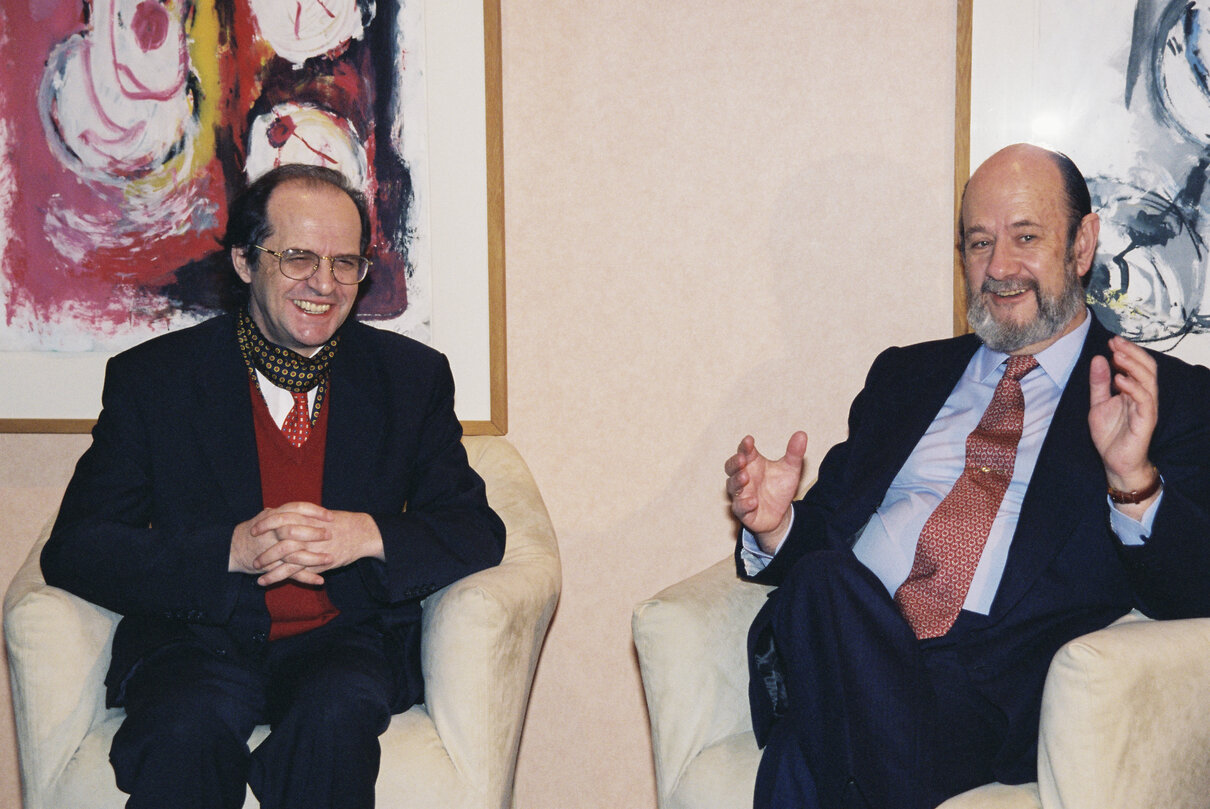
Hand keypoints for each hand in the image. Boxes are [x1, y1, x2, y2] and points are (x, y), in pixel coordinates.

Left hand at [230, 503, 383, 585]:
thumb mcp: (319, 514)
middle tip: (252, 555)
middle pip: (280, 538)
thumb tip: (278, 511)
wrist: (362, 533)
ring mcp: (312, 547)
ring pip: (284, 557)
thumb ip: (300, 515)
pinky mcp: (317, 562)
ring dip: (268, 566)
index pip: (281, 517)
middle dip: (264, 548)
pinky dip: (277, 577)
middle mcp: (308, 532)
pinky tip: (266, 581)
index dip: (265, 523)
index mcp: (307, 517)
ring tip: (256, 573)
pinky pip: (293, 571)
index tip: (253, 528)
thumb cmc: (341, 523)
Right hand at [724, 432, 807, 553]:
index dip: (745, 446)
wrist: (781, 514)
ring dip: (737, 481)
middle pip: (731, 467)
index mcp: (753, 463)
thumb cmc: (780, 487)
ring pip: (732, 486)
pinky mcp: (743, 511)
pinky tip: (753, 501)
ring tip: (745, 477)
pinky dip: (744, 504)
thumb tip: (802, 434)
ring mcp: (741, 494)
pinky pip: (739, 507)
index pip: (745, 451)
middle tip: (742, 459)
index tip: (749, 440)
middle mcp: (743, 477)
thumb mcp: (790, 469)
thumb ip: (794, 453)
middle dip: (734, 462)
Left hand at [1089, 336, 1159, 510]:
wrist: (1115, 462)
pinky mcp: (1146, 420)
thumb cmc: (1110, 435)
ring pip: (1149, 381)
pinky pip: (1144, 400)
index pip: (1136, 365)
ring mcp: (1146, 408)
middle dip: (1132, 353)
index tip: (1112, 340)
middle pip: (1147, 368)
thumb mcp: (1097, 404)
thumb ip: (1099, 383)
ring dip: (1133, 366)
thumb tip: (1099, 358)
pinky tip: (1120, 379)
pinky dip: (1133, 387)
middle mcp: (1143, 397)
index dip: (1126, 352)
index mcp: (1133, 391)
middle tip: (1116, 342)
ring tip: (1118, 355)